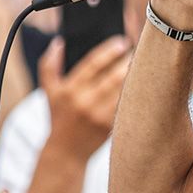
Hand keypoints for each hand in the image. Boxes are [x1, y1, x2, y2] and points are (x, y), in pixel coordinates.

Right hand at [40, 36, 131, 161]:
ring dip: (134, 75)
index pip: (93, 63)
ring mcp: (99, 115)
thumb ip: (49, 65)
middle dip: (128, 61)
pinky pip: (126, 104)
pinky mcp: (111, 126)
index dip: (110, 50)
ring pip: (122, 90)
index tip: (122, 42)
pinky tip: (143, 82)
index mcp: (70, 89)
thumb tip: (58, 42)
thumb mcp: (49, 91)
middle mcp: (85, 101)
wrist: (66, 151)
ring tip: (143, 63)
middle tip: (137, 50)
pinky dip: (136, 92)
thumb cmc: (59, 116)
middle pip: (113, 76)